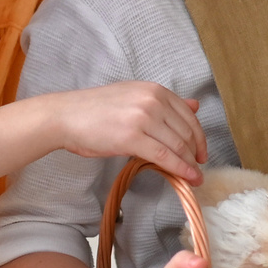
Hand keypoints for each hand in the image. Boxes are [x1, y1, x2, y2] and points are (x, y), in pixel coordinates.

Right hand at [38, 81, 206, 182]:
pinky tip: (186, 178)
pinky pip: (164, 156)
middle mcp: (152, 100)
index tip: (201, 152)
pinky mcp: (132, 137)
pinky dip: (179, 169)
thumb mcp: (134, 98)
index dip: (200, 137)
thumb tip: (195, 105)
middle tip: (197, 169)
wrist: (65, 116)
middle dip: (195, 154)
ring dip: (190, 165)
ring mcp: (143, 118)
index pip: (189, 116)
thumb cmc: (95, 110)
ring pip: (178, 145)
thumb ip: (165, 103)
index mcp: (154, 90)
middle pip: (186, 132)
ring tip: (194, 177)